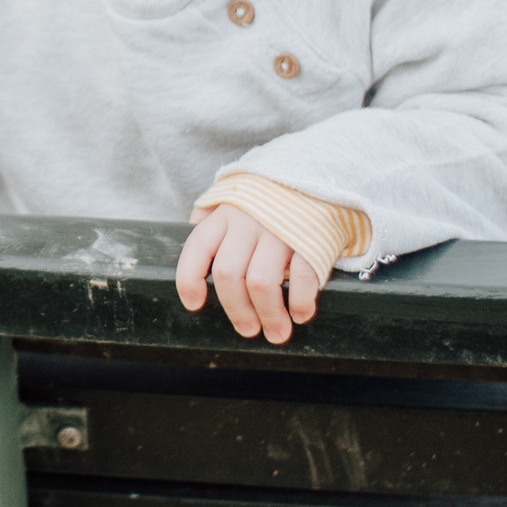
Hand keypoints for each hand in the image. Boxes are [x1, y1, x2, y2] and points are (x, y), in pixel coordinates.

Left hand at [174, 203, 326, 344]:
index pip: (196, 248)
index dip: (189, 280)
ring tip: (276, 332)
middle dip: (236, 310)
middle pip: (229, 274)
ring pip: (261, 283)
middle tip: (248, 330)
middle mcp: (248, 221)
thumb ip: (212, 221)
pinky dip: (300, 302)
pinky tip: (300, 314)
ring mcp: (279, 230)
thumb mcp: (234, 200)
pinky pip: (302, 277)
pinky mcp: (310, 238)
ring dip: (268, 315)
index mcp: (224, 214)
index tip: (194, 305)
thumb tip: (194, 250)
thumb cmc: (269, 198)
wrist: (317, 175)